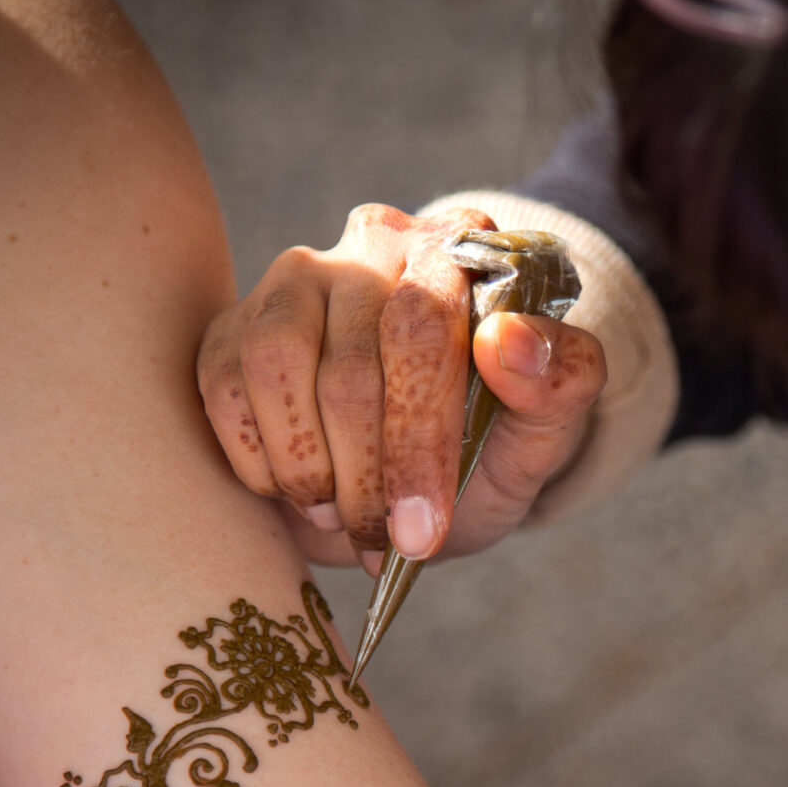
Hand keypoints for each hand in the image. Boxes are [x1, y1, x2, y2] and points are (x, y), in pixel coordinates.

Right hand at [196, 204, 607, 565]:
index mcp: (461, 250)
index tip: (425, 530)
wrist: (424, 477)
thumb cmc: (487, 449)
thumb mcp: (543, 434)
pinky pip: (226, 393)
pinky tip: (301, 490)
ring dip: (309, 470)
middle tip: (389, 541)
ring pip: (276, 371)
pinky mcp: (234, 325)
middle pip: (349, 368)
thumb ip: (561, 383)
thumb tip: (511, 340)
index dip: (420, 439)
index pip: (424, 328)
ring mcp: (295, 280)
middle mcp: (375, 244)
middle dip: (369, 479)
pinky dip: (263, 464)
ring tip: (344, 514)